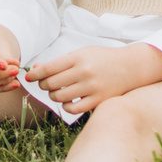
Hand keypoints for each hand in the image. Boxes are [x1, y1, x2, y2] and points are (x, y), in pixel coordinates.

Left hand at [29, 43, 161, 115]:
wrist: (131, 66)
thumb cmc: (104, 59)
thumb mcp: (82, 53)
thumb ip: (60, 62)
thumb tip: (35, 69)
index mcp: (78, 57)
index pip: (48, 68)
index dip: (35, 74)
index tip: (30, 77)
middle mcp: (84, 72)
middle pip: (50, 84)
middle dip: (43, 85)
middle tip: (46, 84)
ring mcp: (91, 87)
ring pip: (59, 97)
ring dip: (53, 96)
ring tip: (58, 92)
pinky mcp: (98, 100)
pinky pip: (72, 109)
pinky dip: (66, 107)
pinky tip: (68, 101)